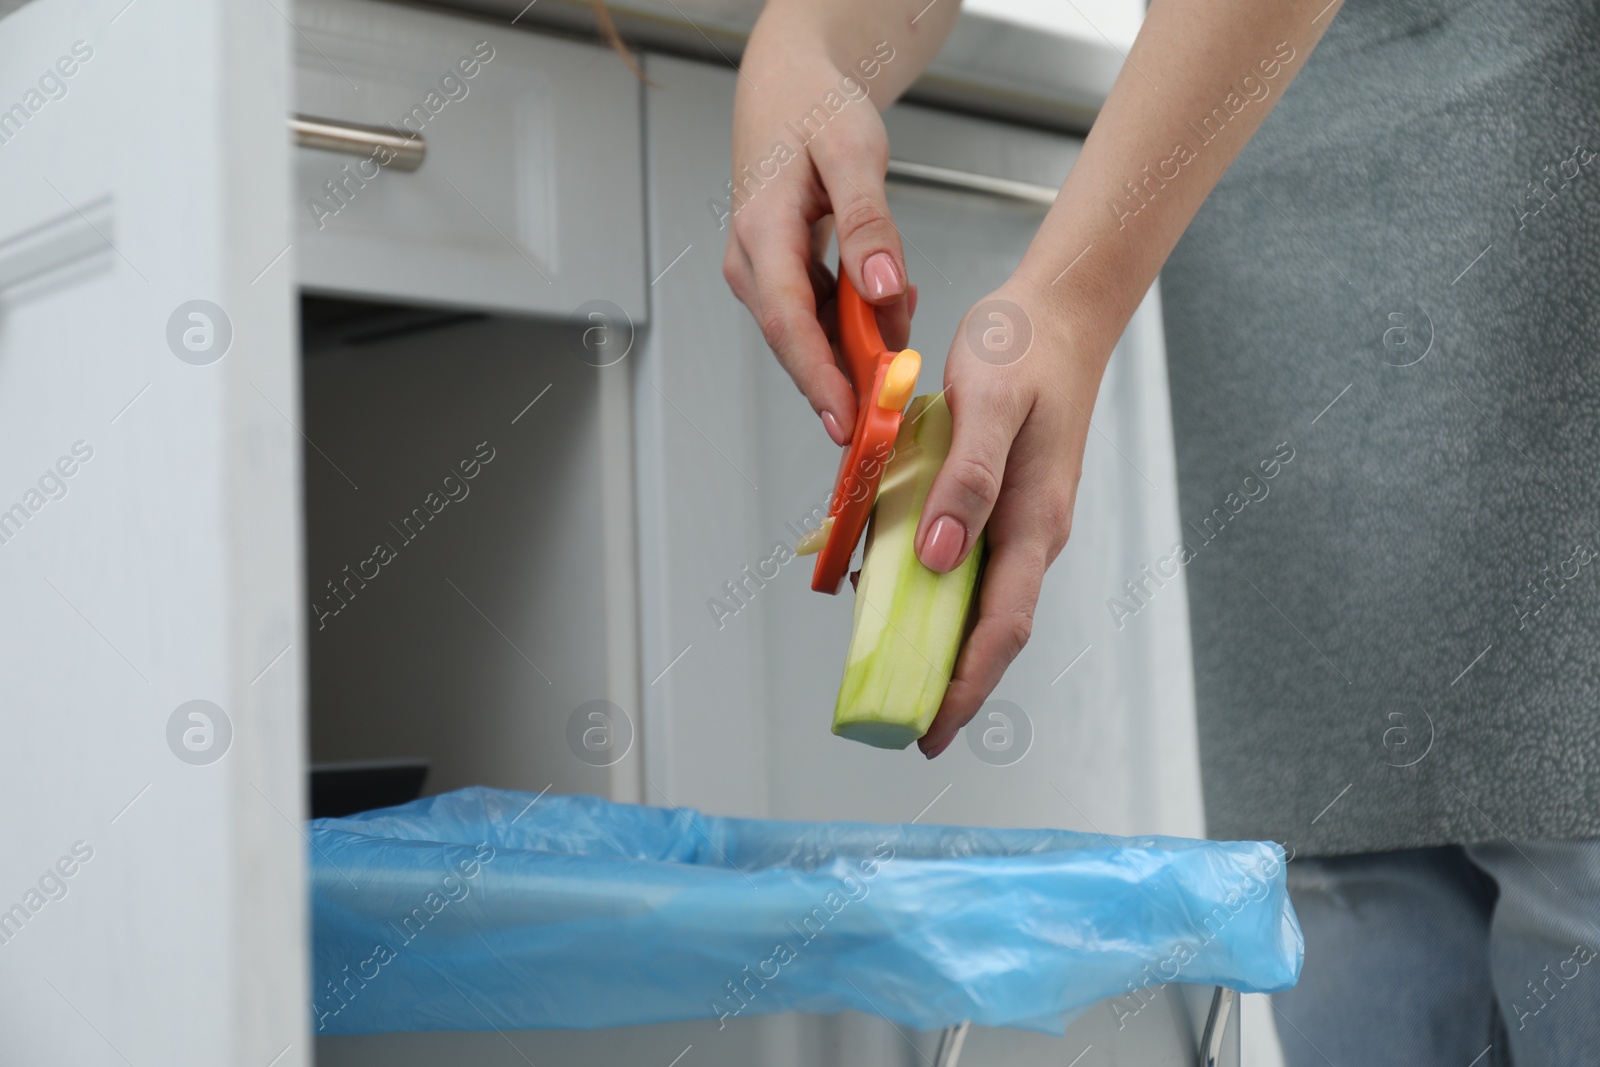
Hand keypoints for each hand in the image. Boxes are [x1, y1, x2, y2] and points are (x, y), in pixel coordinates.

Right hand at [721, 37, 913, 444]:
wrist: (789, 86)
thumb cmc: (816, 107)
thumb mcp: (854, 152)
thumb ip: (869, 224)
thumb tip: (882, 290)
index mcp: (761, 232)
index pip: (789, 324)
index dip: (820, 379)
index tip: (851, 421)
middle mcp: (752, 264)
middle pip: (799, 342)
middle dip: (849, 376)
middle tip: (897, 396)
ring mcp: (764, 274)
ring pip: (814, 335)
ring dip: (861, 343)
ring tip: (902, 320)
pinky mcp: (782, 278)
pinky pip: (822, 317)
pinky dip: (860, 320)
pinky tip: (890, 301)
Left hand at [915, 279, 1103, 757]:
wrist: (1060, 312)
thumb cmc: (1023, 350)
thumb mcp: (986, 404)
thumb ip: (965, 482)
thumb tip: (936, 560)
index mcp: (1034, 522)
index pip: (1001, 627)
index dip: (965, 685)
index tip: (929, 730)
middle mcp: (1032, 534)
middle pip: (991, 630)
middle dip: (952, 684)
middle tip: (902, 727)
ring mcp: (1020, 521)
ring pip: (978, 601)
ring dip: (941, 644)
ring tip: (891, 677)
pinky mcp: (1003, 503)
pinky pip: (966, 563)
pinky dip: (932, 590)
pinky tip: (891, 593)